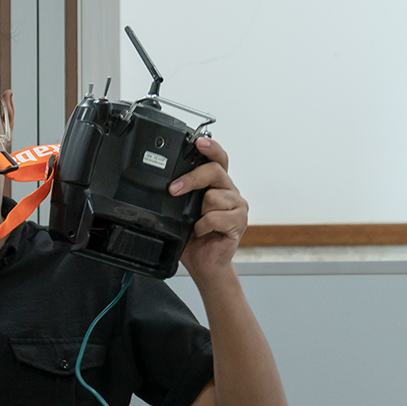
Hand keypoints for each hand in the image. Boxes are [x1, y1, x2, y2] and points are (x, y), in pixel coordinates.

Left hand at [167, 135, 247, 279]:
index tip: (198, 142)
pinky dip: (203, 226)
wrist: (204, 263)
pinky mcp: (239, 222)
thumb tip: (167, 184)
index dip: (211, 147)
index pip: (218, 158)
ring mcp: (237, 206)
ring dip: (198, 213)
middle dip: (192, 179)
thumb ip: (180, 195)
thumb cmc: (194, 237)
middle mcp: (229, 191)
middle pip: (214, 171)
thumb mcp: (181, 211)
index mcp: (217, 184)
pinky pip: (215, 217)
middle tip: (174, 189)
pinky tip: (204, 232)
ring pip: (213, 196)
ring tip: (198, 224)